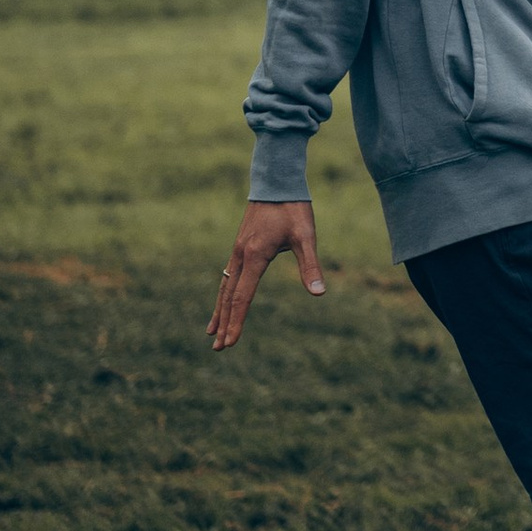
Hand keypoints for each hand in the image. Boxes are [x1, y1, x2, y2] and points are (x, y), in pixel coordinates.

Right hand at [210, 201, 325, 348]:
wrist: (276, 181)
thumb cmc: (293, 208)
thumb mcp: (306, 237)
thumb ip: (310, 266)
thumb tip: (319, 294)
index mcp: (254, 256)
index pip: (243, 298)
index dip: (237, 323)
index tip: (231, 344)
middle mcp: (240, 256)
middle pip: (229, 297)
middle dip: (224, 323)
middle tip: (218, 349)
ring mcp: (237, 250)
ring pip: (225, 287)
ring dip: (220, 310)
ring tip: (212, 332)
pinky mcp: (240, 245)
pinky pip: (228, 276)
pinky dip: (224, 293)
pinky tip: (224, 300)